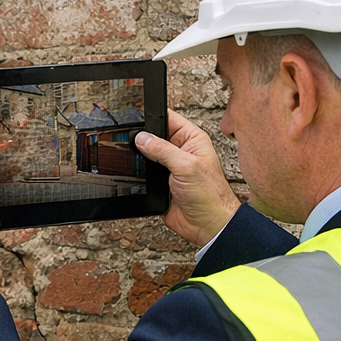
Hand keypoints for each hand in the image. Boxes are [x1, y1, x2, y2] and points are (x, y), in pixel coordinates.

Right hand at [135, 111, 240, 245]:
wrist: (207, 225)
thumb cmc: (210, 195)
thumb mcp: (187, 166)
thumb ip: (163, 149)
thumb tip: (142, 138)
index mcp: (191, 139)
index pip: (168, 118)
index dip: (152, 115)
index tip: (135, 115)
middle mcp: (179, 151)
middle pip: (153, 136)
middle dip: (141, 138)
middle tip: (130, 140)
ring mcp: (168, 168)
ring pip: (145, 156)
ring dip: (139, 158)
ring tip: (132, 158)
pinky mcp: (159, 183)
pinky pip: (143, 174)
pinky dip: (137, 174)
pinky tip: (134, 173)